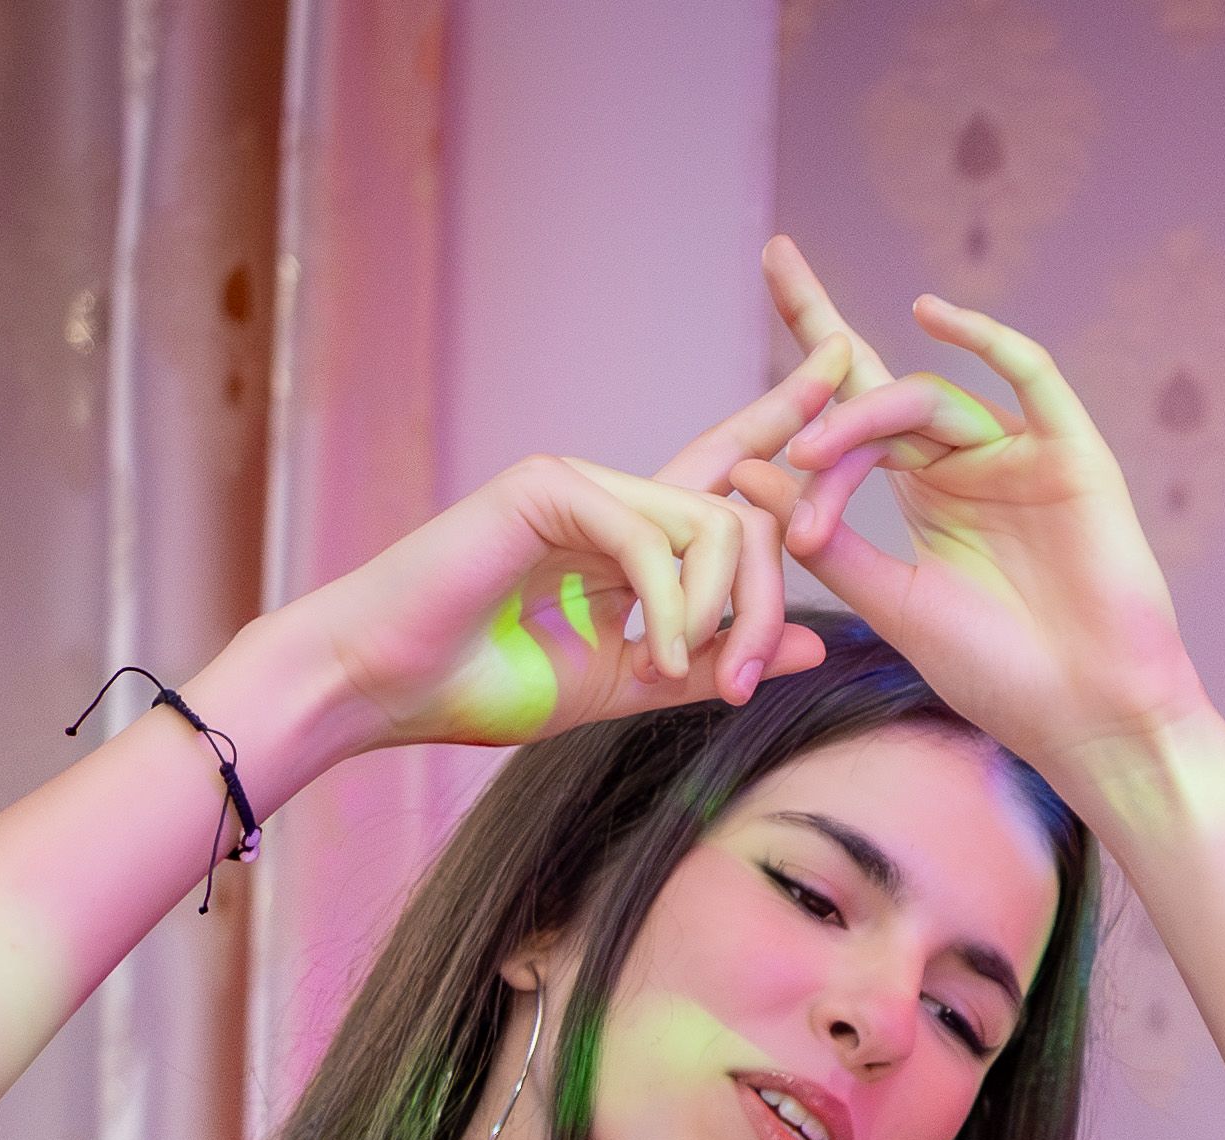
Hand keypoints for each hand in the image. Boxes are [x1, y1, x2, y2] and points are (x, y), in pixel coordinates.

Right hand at [276, 414, 838, 759]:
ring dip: (720, 612)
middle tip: (743, 680)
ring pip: (712, 523)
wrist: (382, 688)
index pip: (726, 467)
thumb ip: (712, 662)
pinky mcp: (548, 485)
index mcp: (629, 534)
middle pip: (744, 515)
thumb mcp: (626, 686)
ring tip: (687, 673)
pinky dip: (670, 606)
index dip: (785, 412)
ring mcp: (579, 481)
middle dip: (764, 602)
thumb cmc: (487, 686)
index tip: (842, 365)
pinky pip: (652, 538)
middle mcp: (611, 493)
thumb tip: (815, 643)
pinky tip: (654, 654)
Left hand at [744, 240, 1212, 776]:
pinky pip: (1032, 377)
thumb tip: (745, 470)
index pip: (856, 410)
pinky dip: (987, 341)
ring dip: (862, 421)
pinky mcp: (1073, 456)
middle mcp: (968, 464)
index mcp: (927, 495)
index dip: (813, 349)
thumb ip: (828, 539)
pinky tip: (934, 318)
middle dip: (824, 328)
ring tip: (811, 458)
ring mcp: (1020, 455)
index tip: (769, 262)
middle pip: (882, 384)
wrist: (1090, 719)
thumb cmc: (1000, 676)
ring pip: (927, 401)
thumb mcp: (895, 604)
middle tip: (773, 282)